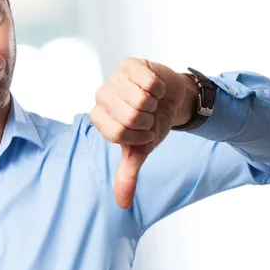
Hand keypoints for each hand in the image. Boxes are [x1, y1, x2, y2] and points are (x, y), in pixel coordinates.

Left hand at [89, 58, 194, 208]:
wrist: (171, 100)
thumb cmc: (152, 124)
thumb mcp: (140, 150)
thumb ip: (128, 174)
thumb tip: (122, 205)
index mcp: (99, 118)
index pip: (118, 132)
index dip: (138, 135)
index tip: (142, 132)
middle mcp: (101, 97)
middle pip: (129, 116)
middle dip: (148, 120)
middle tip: (148, 115)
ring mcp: (113, 78)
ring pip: (139, 98)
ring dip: (153, 104)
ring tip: (150, 102)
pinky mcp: (129, 64)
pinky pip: (149, 81)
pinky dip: (158, 88)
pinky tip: (154, 88)